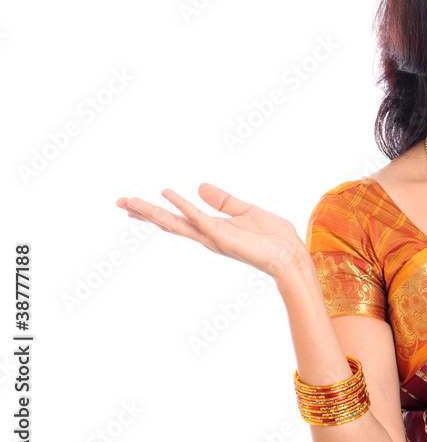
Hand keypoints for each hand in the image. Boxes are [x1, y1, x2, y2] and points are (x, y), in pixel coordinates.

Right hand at [116, 183, 304, 279]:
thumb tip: (199, 187)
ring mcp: (214, 237)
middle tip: (120, 202)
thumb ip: (224, 201)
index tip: (134, 204)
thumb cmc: (273, 237)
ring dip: (153, 212)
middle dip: (145, 213)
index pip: (178, 219)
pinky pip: (199, 219)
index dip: (156, 211)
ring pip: (177, 223)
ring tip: (130, 202)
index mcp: (213, 229)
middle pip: (169, 223)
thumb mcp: (246, 211)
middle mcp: (208, 236)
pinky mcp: (224, 236)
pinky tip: (167, 195)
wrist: (291, 255)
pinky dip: (183, 206)